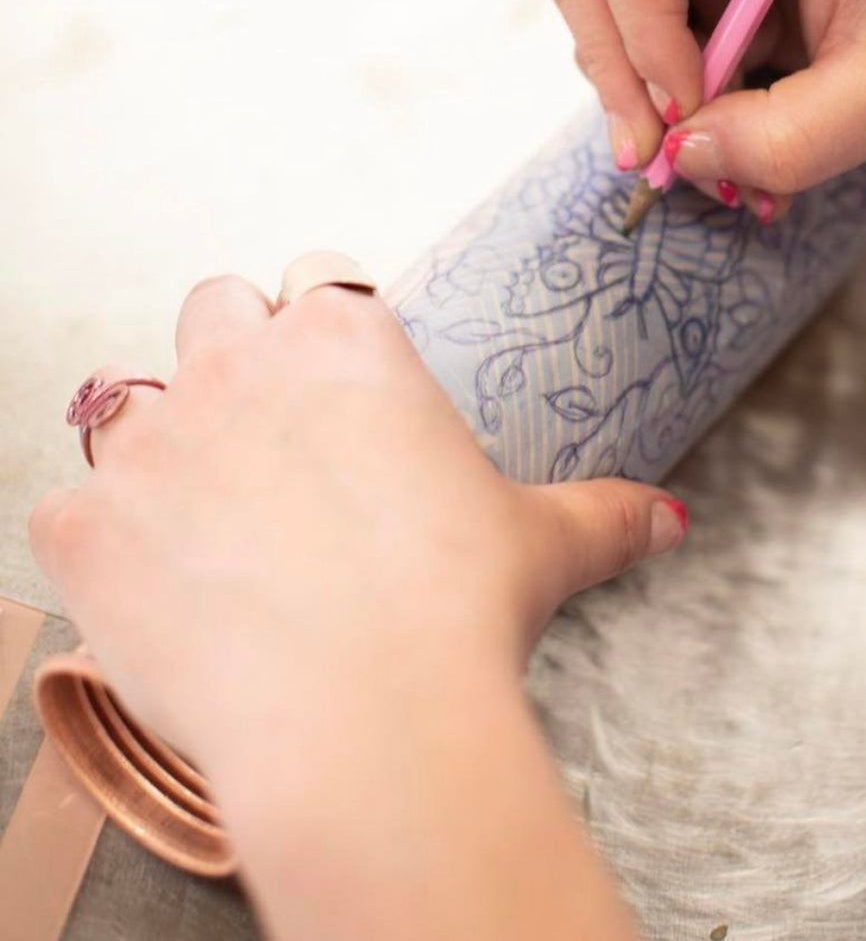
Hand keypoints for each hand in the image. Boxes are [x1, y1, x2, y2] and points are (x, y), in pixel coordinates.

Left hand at [30, 270, 681, 939]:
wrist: (364, 716)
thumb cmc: (458, 610)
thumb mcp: (545, 544)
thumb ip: (606, 513)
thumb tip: (671, 518)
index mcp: (349, 346)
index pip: (318, 278)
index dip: (322, 319)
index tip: (330, 371)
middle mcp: (242, 365)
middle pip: (214, 305)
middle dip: (233, 353)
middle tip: (266, 434)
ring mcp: (154, 441)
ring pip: (123, 396)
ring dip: (157, 440)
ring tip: (202, 511)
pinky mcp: (88, 525)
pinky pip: (66, 508)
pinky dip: (97, 541)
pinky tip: (152, 584)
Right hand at [534, 0, 865, 214]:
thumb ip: (788, 139)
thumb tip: (678, 157)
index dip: (642, 48)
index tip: (696, 124)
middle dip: (612, 63)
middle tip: (665, 154)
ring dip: (636, 81)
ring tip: (720, 144)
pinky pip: (632, 13)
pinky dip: (661, 81)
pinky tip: (727, 118)